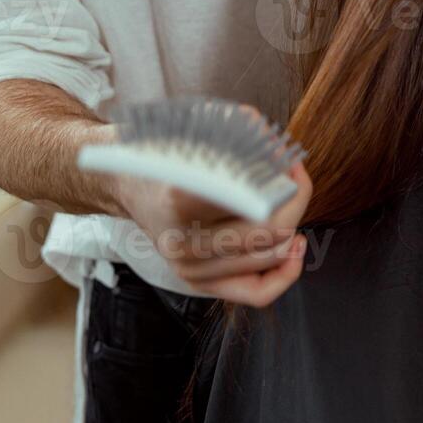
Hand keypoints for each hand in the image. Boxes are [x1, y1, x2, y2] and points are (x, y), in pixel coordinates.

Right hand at [109, 111, 312, 306]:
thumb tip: (277, 146)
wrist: (128, 182)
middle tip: (293, 179)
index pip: (252, 202)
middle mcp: (182, 242)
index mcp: (178, 200)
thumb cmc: (166, 153)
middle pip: (268, 232)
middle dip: (293, 202)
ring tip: (288, 202)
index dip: (284, 182)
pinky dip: (285, 273)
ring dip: (292, 226)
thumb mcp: (196, 129)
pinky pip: (257, 293)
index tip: (288, 163)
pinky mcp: (198, 282)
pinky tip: (294, 246)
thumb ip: (240, 132)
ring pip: (269, 258)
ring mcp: (188, 267)